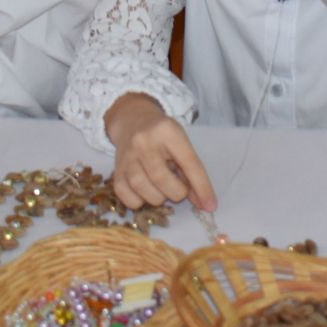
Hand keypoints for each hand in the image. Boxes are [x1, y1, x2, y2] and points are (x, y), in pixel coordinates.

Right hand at [104, 93, 216, 211]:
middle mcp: (143, 141)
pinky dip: (138, 201)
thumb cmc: (163, 136)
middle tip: (179, 190)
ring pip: (141, 187)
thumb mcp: (181, 144)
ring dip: (158, 198)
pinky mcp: (116, 169)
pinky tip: (145, 193)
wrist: (133, 121)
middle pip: (161, 177)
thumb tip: (204, 204)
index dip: (201, 186)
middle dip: (176, 192)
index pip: (188, 162)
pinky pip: (125, 194)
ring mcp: (126, 155)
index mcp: (167, 131)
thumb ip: (192, 172)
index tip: (210, 205)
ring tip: (162, 189)